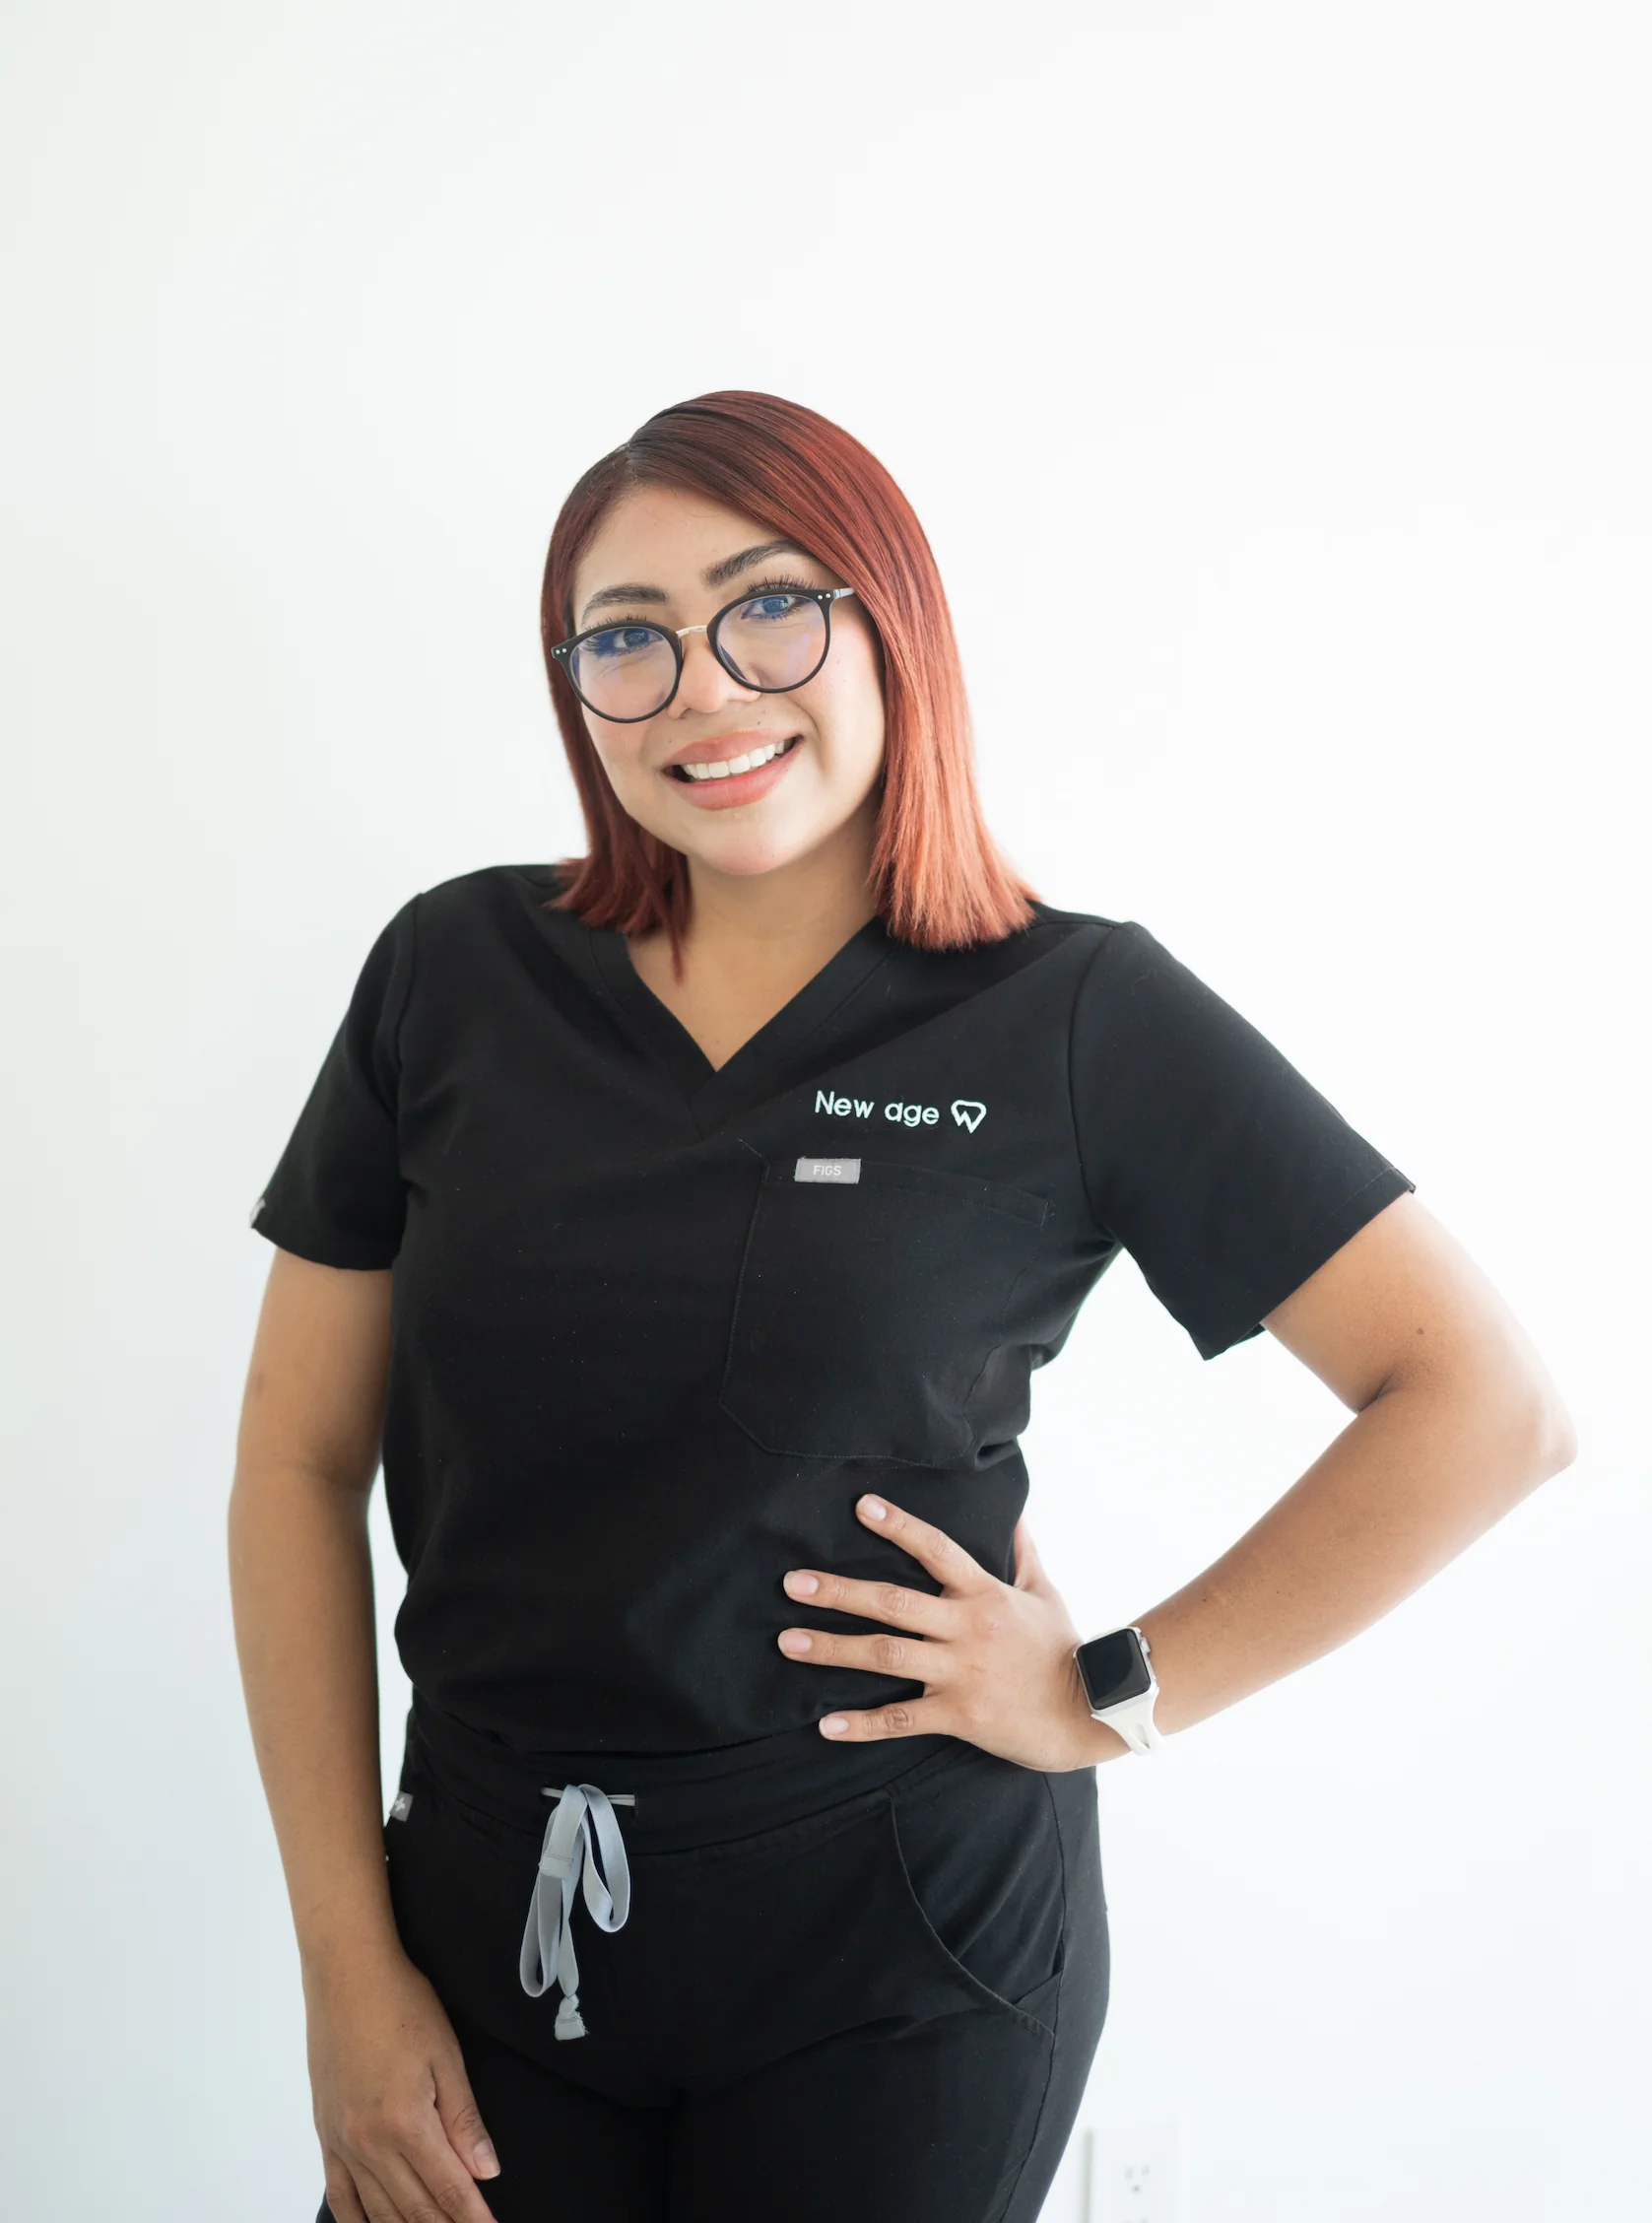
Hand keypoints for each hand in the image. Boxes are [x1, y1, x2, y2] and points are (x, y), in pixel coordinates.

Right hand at [305, 1942, 500, 2222]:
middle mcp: (368, 2143)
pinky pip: (340, 2195)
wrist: (345, 1974)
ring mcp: (342, 2143)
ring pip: (378, 2212)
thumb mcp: (445, 2056)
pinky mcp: (325, 2134)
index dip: (473, 2219)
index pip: (448, 2189)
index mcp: (404, 2123)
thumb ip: (464, 2120)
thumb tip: (486, 2171)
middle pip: (414, 2210)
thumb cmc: (399, 2003)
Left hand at [777, 1493, 1115, 1770]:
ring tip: (788, 1642)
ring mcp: (961, 1672)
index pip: (935, 1548)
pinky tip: (825, 1725)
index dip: (897, 1525)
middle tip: (792, 1583)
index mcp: (985, 1594)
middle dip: (838, 1591)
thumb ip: (1024, 1554)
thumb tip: (1017, 1514)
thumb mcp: (1046, 1594)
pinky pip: (901, 1719)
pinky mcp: (960, 1715)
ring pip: (885, 1655)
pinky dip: (861, 1724)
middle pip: (893, 1601)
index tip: (859, 1506)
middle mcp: (967, 1628)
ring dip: (832, 1648)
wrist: (1092, 1712)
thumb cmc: (1066, 1650)